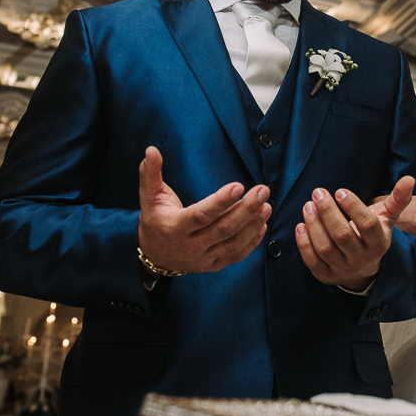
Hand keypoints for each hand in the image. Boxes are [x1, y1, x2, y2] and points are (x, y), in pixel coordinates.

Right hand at [137, 146, 270, 273]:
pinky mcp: (212, 264)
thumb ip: (151, 173)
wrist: (153, 254)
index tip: (239, 186)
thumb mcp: (149, 196)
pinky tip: (262, 225)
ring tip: (266, 205)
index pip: (201, 215)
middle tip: (262, 191)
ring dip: (253, 225)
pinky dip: (251, 242)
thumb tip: (151, 150)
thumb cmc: (155, 219)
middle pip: (223, 229)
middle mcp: (189, 246)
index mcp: (174, 227)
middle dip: (246, 209)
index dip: (220, 202)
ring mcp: (202, 258)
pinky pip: (236, 255)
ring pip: (233, 243)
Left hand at [296, 176, 414, 290]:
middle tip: (318, 192)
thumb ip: (396, 199)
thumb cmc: (371, 235)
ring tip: (308, 205)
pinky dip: (304, 243)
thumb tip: (409, 179)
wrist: (362, 269)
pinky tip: (300, 225)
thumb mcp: (385, 218)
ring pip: (325, 248)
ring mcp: (343, 269)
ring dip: (314, 224)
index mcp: (379, 243)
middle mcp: (362, 259)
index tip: (340, 191)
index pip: (367, 224)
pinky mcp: (326, 276)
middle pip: (342, 235)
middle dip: (328, 212)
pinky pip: (312, 261)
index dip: (353, 207)